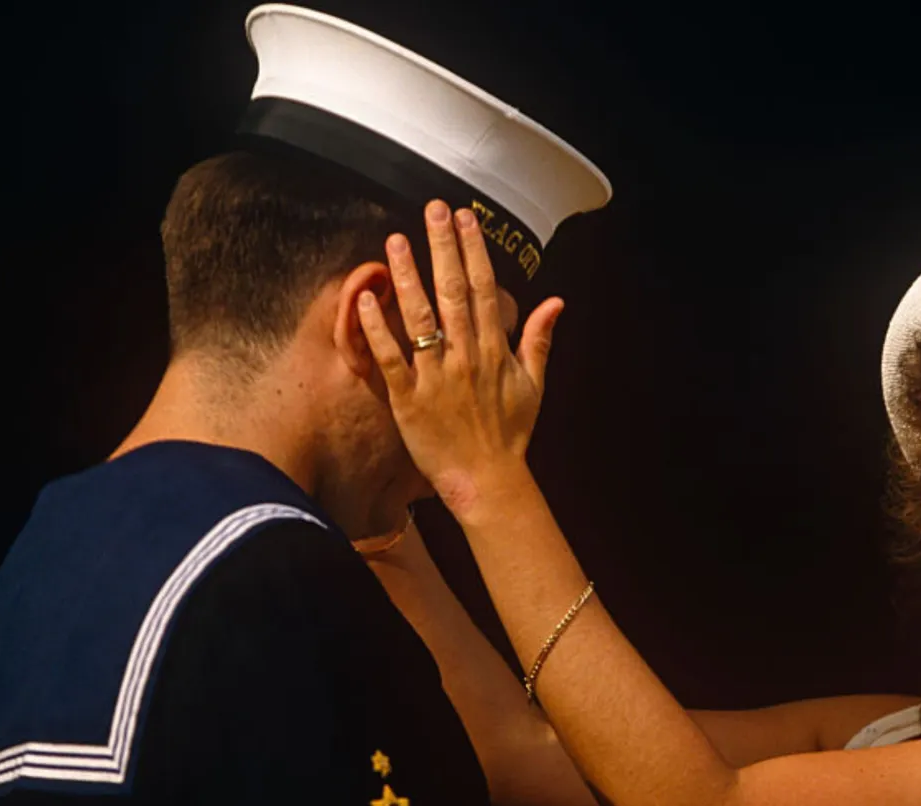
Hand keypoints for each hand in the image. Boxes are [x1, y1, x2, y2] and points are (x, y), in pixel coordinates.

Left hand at [356, 200, 564, 521]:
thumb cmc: (509, 434)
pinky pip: (390, 358)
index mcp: (494, 350)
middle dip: (442, 247)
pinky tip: (365, 298)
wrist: (489, 480)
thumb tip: (556, 302)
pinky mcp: (408, 399)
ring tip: (396, 240)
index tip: (465, 218)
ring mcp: (436, 376)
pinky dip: (377, 329)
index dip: (473, 250)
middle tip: (432, 210)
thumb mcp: (534, 385)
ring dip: (407, 276)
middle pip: (452, 292)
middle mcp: (465, 356)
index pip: (483, 289)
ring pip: (420, 317)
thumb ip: (539, 340)